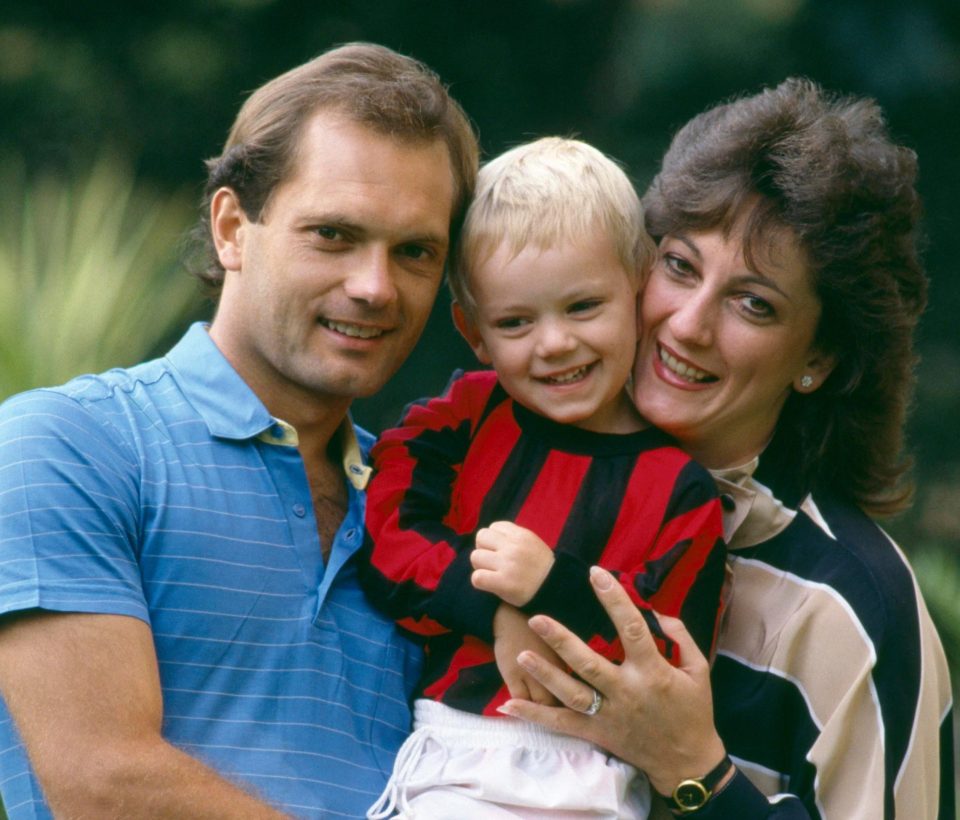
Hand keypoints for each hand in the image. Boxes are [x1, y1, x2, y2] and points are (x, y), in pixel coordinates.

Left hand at [470, 521, 554, 605]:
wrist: (556, 589)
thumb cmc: (540, 568)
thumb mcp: (532, 543)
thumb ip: (513, 538)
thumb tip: (489, 537)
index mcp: (521, 535)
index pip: (493, 527)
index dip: (493, 539)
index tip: (499, 550)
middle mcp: (514, 547)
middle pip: (481, 537)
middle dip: (483, 549)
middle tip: (491, 561)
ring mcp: (508, 565)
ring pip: (475, 556)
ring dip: (480, 566)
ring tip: (491, 573)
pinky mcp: (503, 583)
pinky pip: (477, 577)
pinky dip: (480, 581)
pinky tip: (489, 584)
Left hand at [496, 566, 726, 796]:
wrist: (686, 762)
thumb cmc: (693, 711)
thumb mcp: (697, 670)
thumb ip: (680, 636)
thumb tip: (657, 610)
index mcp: (653, 672)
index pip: (631, 628)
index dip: (614, 599)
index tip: (596, 573)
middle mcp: (626, 692)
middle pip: (589, 663)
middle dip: (561, 640)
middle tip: (536, 617)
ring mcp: (609, 715)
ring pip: (571, 693)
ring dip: (545, 673)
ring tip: (521, 654)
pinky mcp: (596, 733)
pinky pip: (561, 724)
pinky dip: (534, 715)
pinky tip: (509, 705)